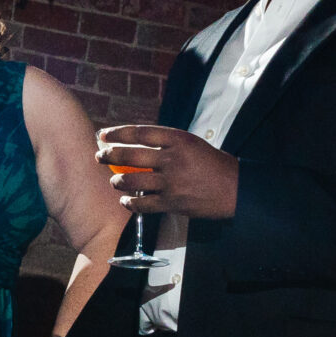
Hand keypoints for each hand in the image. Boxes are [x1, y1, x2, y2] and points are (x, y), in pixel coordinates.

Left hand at [98, 124, 238, 218]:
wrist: (236, 189)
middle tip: (99, 156)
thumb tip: (136, 144)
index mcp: (179, 140)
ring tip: (114, 181)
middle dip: (109, 155)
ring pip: (131, 180)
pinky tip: (126, 201)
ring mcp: (171, 182)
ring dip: (117, 181)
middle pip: (130, 155)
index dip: (117, 133)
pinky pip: (142, 204)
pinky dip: (130, 203)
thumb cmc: (213, 165)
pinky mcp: (172, 203)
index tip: (103, 135)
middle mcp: (173, 159)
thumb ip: (167, 144)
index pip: (140, 132)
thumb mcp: (192, 144)